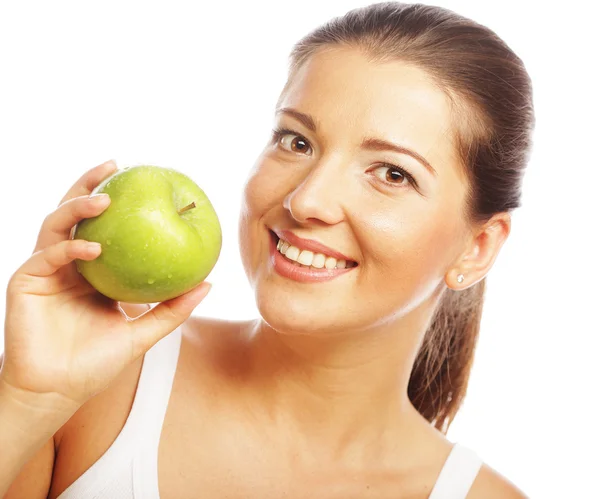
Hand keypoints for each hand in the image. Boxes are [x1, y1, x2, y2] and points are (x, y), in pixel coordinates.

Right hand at [0, 159, 210, 410]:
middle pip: (75, 213)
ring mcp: (46, 270)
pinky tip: (93, 246)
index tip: (142, 180)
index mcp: (93, 272)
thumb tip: (208, 283)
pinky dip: (70, 247)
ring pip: (56, 224)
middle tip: (115, 165)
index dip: (117, 200)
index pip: (103, 225)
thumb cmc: (97, 364)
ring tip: (105, 198)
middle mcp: (69, 264)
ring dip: (78, 206)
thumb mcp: (142, 332)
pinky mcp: (26, 281)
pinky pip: (47, 255)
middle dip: (90, 184)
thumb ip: (172, 309)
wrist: (58, 390)